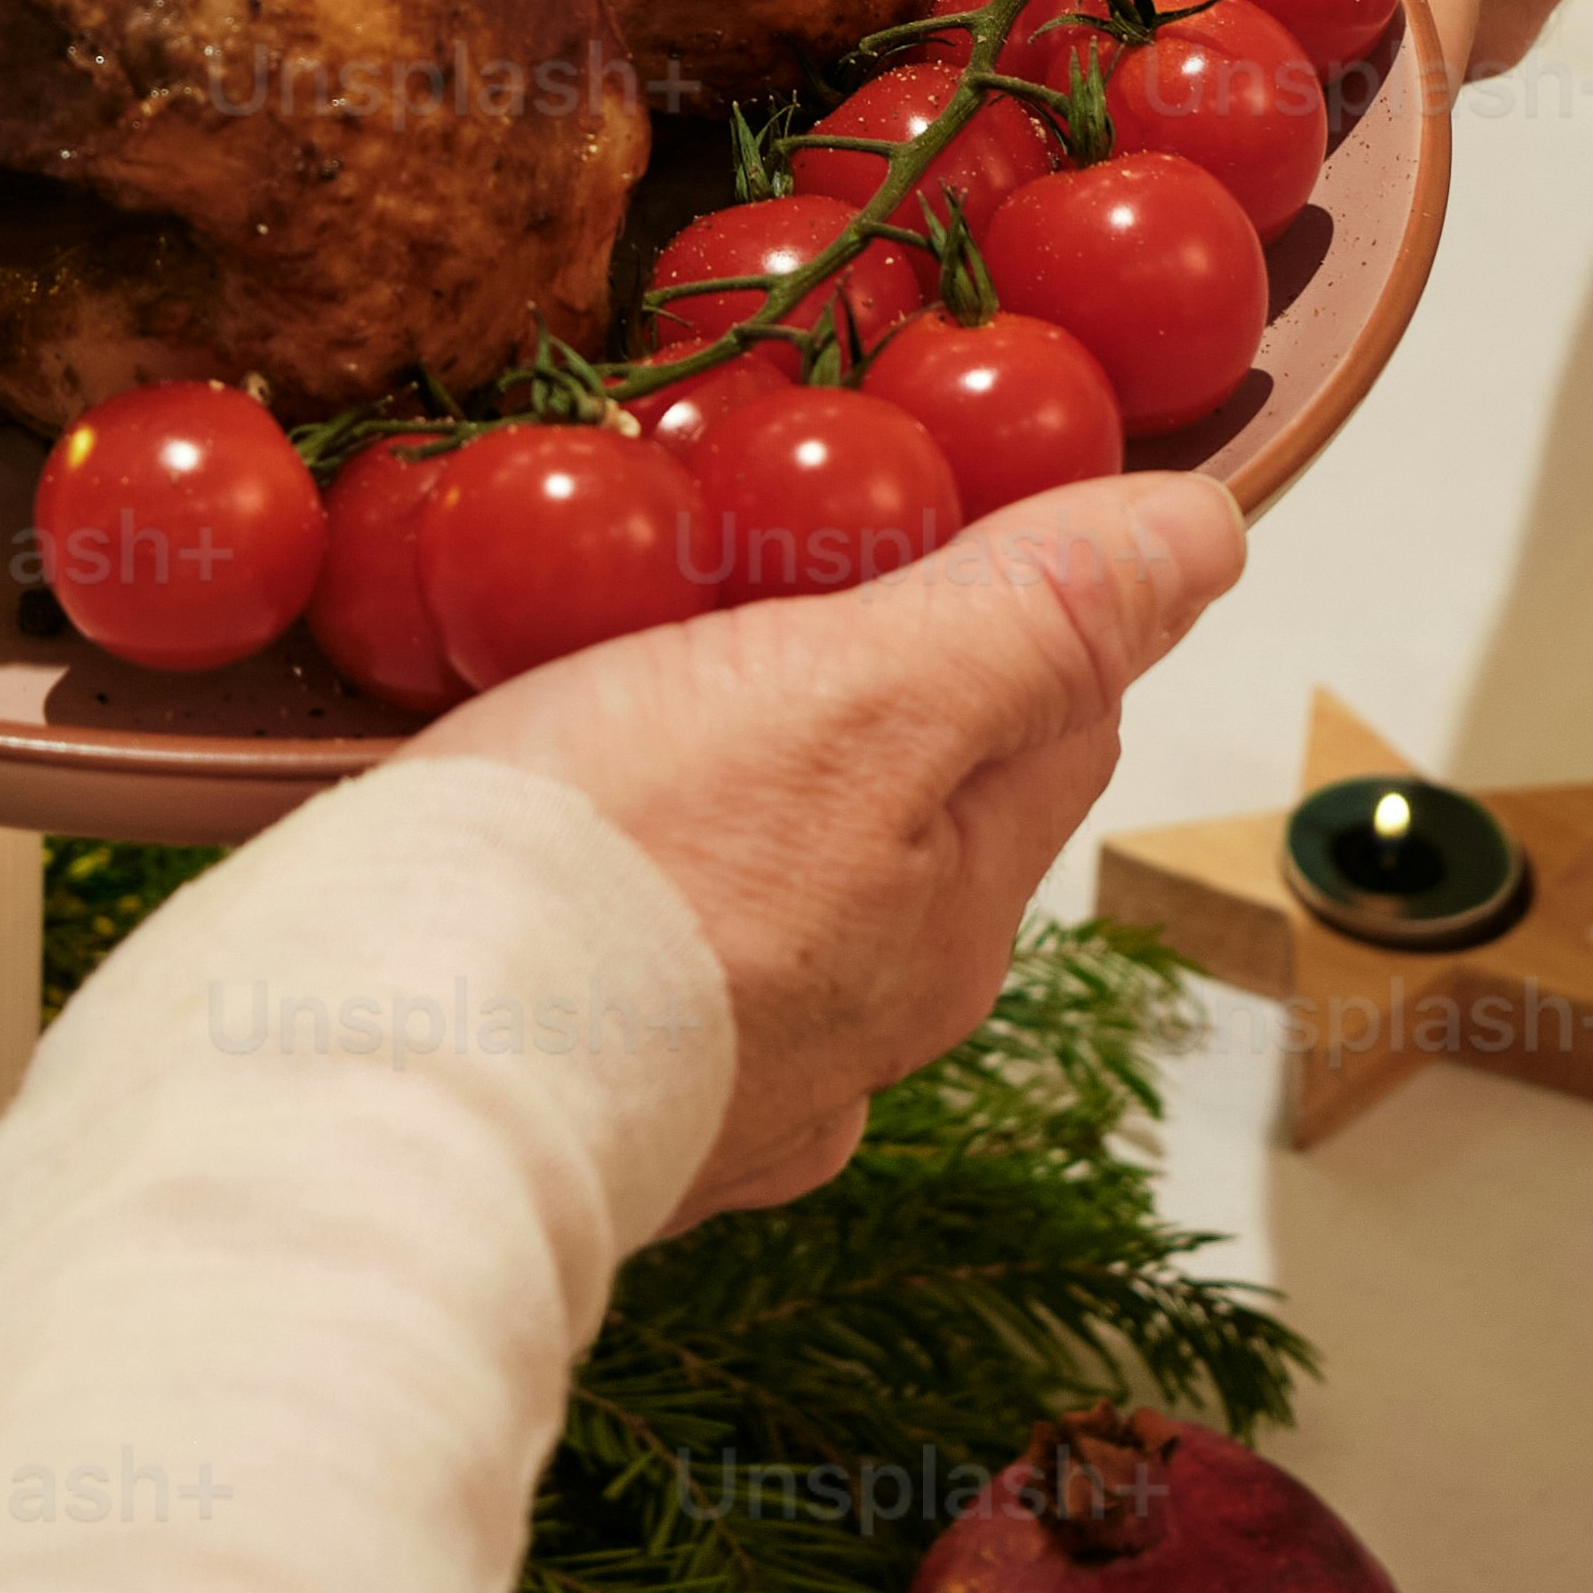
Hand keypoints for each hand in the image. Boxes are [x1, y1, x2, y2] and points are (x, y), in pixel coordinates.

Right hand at [435, 470, 1241, 1220]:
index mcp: (958, 916)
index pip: (1061, 711)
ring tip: (611, 669)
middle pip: (915, 795)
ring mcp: (727, 1081)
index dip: (1014, 585)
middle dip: (860, 680)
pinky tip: (538, 825)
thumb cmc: (625, 867)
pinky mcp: (586, 1100)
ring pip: (771, 878)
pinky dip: (614, 873)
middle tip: (739, 553)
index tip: (914, 493)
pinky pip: (635, 951)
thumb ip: (1032, 617)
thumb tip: (1205, 541)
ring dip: (723, 779)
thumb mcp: (862, 691)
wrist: (387, 1078)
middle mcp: (869, 1022)